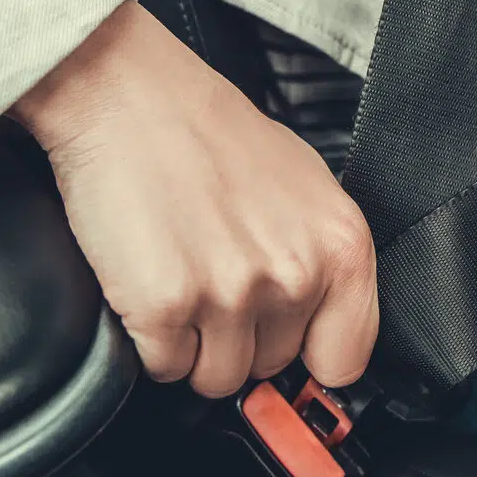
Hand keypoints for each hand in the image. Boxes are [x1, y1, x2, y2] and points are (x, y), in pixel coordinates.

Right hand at [12, 1, 377, 397]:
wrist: (130, 98)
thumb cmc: (209, 132)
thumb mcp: (303, 186)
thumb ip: (320, 258)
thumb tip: (322, 327)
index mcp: (341, 245)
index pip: (346, 360)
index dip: (308, 358)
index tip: (285, 347)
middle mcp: (294, 273)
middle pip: (270, 368)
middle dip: (238, 337)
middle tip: (212, 274)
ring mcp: (228, 293)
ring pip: (215, 378)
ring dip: (192, 343)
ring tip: (181, 274)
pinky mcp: (163, 305)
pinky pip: (163, 367)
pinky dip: (149, 339)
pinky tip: (150, 282)